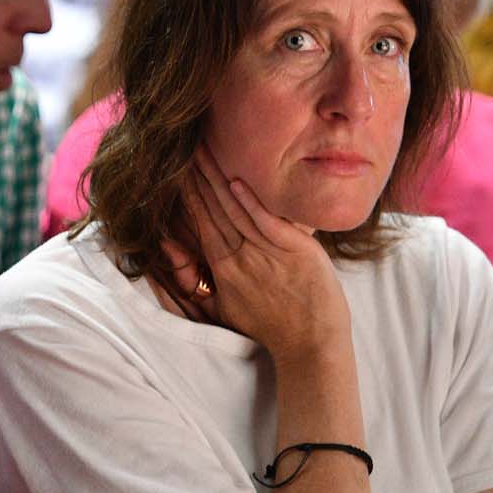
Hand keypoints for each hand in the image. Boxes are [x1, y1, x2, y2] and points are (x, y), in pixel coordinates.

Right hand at [171, 146, 349, 360]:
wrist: (311, 347)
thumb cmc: (273, 329)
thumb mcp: (226, 311)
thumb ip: (204, 285)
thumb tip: (186, 262)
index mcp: (222, 269)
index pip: (200, 222)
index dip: (190, 193)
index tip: (181, 168)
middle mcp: (238, 258)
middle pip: (213, 209)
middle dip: (199, 175)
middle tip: (187, 145)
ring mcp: (265, 254)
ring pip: (234, 210)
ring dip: (218, 177)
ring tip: (205, 150)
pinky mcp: (294, 251)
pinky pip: (265, 222)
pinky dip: (250, 202)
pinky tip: (236, 181)